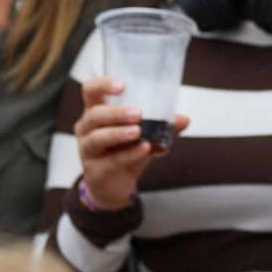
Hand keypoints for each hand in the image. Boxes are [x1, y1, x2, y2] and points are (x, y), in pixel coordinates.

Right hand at [75, 77, 185, 208]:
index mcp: (96, 112)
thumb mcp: (144, 135)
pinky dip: (130, 153)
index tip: (122, 86)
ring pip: (98, 137)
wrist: (117, 186)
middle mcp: (87, 129)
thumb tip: (184, 119)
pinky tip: (144, 148)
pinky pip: (112, 160)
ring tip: (138, 131)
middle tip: (138, 113)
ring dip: (118, 133)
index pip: (90, 90)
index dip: (103, 84)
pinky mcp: (95, 170)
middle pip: (95, 115)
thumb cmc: (125, 151)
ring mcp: (88, 150)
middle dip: (116, 113)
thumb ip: (161, 126)